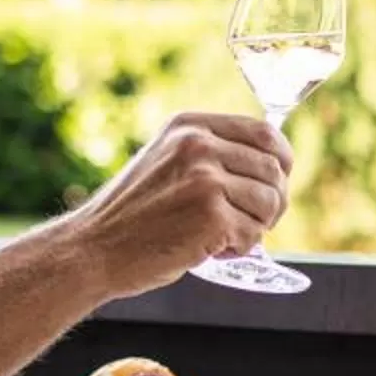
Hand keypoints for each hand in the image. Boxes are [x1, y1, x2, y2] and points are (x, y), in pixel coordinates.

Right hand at [76, 115, 291, 293]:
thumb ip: (210, 153)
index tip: (279, 180)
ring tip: (223, 236)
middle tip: (251, 222)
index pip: (263, 132)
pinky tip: (211, 250)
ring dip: (256, 227)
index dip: (282, 160)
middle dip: (273, 201)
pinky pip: (254, 233)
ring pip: (270, 202)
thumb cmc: (132, 215)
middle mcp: (198, 145)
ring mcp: (205, 178)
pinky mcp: (210, 214)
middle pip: (273, 169)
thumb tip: (272, 164)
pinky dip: (240, 248)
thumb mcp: (166, 161)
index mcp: (189, 126)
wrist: (93, 248)